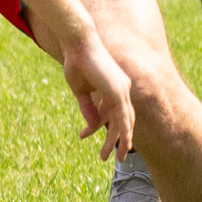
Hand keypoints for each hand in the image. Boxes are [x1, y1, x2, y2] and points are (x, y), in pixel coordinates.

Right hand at [62, 34, 134, 161]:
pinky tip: (124, 144)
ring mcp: (122, 90)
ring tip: (117, 157)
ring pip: (125, 122)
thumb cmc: (76, 61)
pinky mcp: (118, 91)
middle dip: (117, 140)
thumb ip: (87, 106)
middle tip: (110, 157)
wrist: (78, 43)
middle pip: (122, 120)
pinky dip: (124, 131)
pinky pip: (123, 116)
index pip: (111, 113)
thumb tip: (92, 125)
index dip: (101, 127)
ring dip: (120, 141)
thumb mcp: (80, 90)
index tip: (86, 136)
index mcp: (114, 87)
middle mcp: (122, 89)